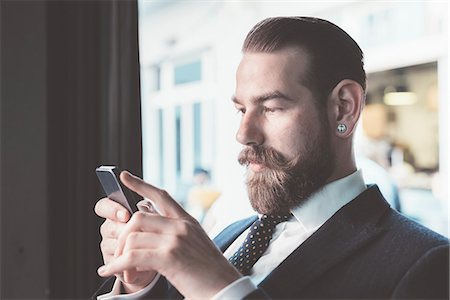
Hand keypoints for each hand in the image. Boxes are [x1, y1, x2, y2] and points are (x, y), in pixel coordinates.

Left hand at [97, 171, 241, 298]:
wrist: (226, 288)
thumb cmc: (210, 272)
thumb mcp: (195, 245)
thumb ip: (176, 233)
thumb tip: (150, 229)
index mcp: (188, 222)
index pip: (161, 196)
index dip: (140, 185)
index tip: (124, 176)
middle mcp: (181, 226)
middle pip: (138, 217)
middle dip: (121, 234)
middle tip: (116, 252)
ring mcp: (176, 239)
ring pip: (132, 237)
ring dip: (118, 255)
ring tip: (117, 269)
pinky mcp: (170, 257)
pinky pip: (132, 256)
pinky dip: (116, 265)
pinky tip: (109, 271)